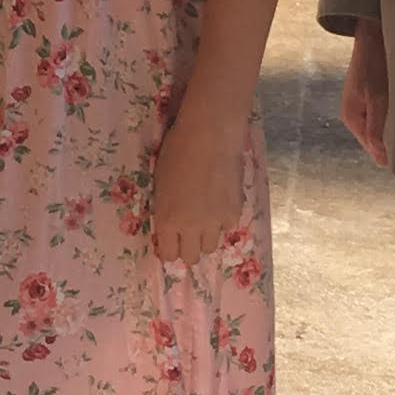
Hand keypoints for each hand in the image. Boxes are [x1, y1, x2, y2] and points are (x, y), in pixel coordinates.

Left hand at [149, 99, 247, 260]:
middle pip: (191, 257)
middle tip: (188, 232)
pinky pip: (227, 228)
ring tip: (204, 217)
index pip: (169, 255)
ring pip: (211, 247)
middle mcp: (191, 227)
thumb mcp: (160, 183)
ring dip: (206, 237)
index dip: (170, 248)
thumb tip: (170, 225)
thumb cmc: (176, 152)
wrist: (209, 137)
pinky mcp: (234, 213)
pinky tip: (219, 203)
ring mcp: (215, 222)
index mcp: (167, 219)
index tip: (172, 239)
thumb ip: (165, 209)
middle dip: (188, 247)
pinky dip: (223, 221)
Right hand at [340, 22, 391, 170]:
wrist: (376, 28)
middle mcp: (360, 113)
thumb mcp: (377, 96)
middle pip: (384, 138)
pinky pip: (394, 111)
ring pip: (391, 124)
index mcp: (353, 118)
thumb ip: (378, 128)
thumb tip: (382, 160)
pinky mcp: (380, 93)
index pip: (376, 151)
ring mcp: (370, 103)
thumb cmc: (375, 61)